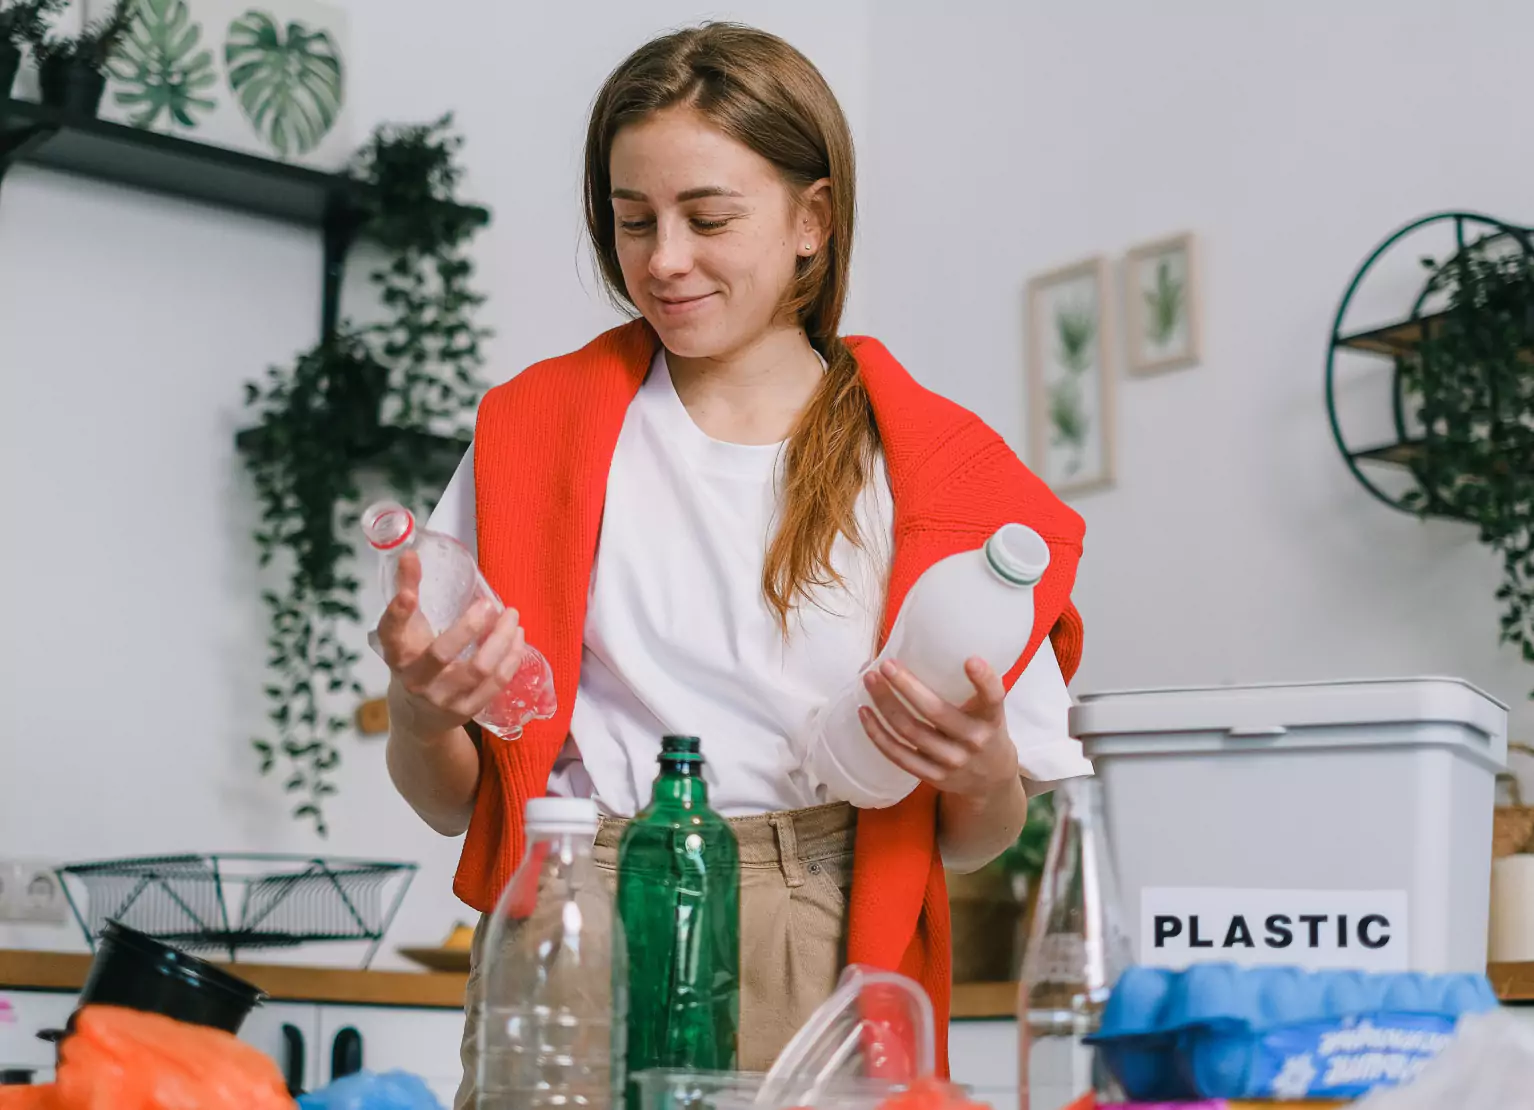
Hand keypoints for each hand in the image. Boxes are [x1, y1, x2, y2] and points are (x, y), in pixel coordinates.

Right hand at [375, 550, 526, 739]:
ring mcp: (442, 698)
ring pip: (479, 669)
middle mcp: (415, 679)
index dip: (398, 613)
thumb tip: (411, 553)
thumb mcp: (405, 630)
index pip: (391, 632)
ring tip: (513, 617)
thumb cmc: (414, 660)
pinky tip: (518, 639)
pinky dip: (511, 658)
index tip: (409, 593)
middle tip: (491, 604)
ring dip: (502, 639)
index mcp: (397, 654)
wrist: (417, 717)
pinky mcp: (466, 710)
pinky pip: (496, 683)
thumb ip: (407, 590)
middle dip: (470, 626)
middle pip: (442, 653)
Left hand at [858, 657, 1016, 798]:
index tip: (970, 660)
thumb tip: (916, 650)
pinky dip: (878, 734)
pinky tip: (865, 713)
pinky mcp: (933, 776)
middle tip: (886, 665)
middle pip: (935, 712)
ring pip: (910, 731)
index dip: (984, 680)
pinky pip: (899, 755)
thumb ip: (967, 688)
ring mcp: (952, 761)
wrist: (991, 779)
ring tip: (870, 680)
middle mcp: (974, 740)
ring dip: (885, 704)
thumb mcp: (987, 710)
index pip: (993, 698)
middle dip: (907, 686)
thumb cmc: (982, 729)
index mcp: (991, 718)